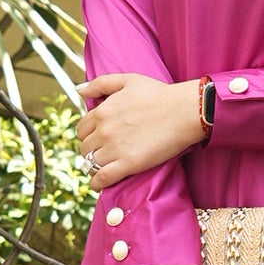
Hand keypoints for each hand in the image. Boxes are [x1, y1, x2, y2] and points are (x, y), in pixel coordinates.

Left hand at [78, 71, 201, 186]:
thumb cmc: (159, 95)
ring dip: (94, 167)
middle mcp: (104, 131)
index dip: (89, 135)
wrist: (183, 112)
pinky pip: (102, 178)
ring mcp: (114, 148)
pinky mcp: (128, 164)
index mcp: (102, 112)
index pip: (82, 129)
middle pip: (85, 148)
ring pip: (91, 164)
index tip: (97, 138)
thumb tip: (80, 90)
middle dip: (91, 150)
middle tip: (103, 153)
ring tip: (103, 168)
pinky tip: (99, 184)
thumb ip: (100, 83)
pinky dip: (97, 183)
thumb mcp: (127, 80)